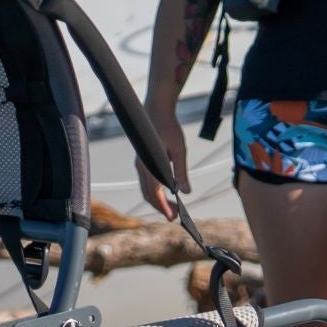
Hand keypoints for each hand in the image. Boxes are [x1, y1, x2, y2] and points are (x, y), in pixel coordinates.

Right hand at [138, 99, 192, 215]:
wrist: (156, 109)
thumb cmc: (168, 127)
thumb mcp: (180, 149)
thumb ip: (181, 171)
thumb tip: (186, 192)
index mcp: (149, 165)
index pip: (154, 193)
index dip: (164, 207)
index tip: (173, 217)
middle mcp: (141, 167)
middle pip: (148, 195)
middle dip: (161, 207)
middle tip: (176, 215)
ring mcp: (140, 164)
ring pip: (146, 189)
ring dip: (158, 200)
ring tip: (174, 206)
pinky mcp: (142, 161)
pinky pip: (146, 182)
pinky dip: (156, 191)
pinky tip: (168, 191)